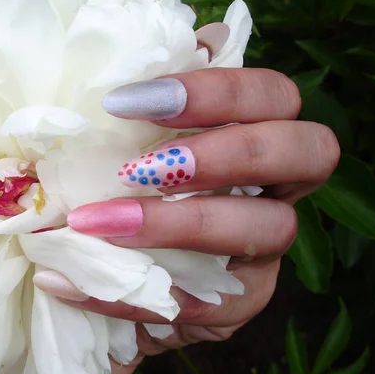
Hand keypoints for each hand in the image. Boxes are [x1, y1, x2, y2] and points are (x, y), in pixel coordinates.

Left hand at [34, 67, 340, 355]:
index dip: (217, 92)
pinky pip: (203, 303)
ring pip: (266, 228)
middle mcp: (276, 189)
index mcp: (258, 135)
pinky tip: (66, 282)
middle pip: (307, 151)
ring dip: (176, 223)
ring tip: (96, 223)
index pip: (274, 96)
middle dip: (226, 152)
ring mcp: (264, 251)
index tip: (127, 102)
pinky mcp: (238, 305)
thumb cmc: (123, 194)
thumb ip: (146, 111)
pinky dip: (130, 292)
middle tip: (141, 168)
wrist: (112, 279)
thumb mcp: (129, 148)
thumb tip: (133, 68)